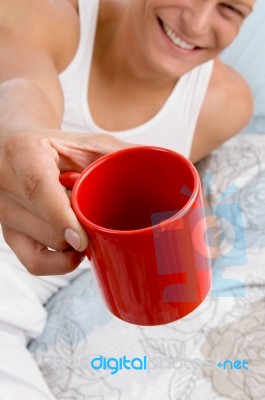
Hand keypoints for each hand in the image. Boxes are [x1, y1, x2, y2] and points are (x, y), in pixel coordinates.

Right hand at [0, 130, 134, 274]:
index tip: (82, 241)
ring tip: (87, 225)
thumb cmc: (59, 147)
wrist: (20, 150)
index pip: (37, 188)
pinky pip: (34, 263)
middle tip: (101, 215)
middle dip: (82, 229)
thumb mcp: (89, 142)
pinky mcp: (8, 233)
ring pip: (47, 247)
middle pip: (48, 228)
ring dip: (74, 243)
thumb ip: (120, 153)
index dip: (60, 217)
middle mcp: (5, 185)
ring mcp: (5, 213)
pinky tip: (74, 250)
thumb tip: (168, 163)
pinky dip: (59, 264)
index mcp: (24, 154)